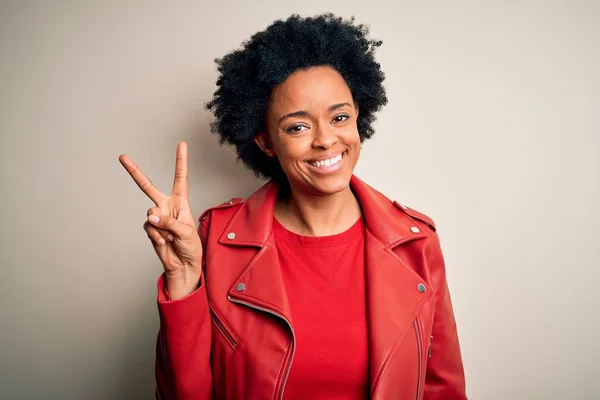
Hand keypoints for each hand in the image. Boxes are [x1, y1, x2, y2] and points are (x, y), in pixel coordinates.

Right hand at [119, 142, 201, 299]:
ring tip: (171, 237)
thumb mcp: (185, 231)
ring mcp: (156, 216)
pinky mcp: (149, 228)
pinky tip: (165, 243)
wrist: (183, 265)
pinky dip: (157, 236)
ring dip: (162, 227)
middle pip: (147, 186)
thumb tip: (150, 215)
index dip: (180, 161)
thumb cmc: (191, 246)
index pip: (180, 177)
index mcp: (181, 201)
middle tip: (122, 157)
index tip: (181, 144)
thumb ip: (168, 221)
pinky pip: (148, 227)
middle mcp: (166, 205)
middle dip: (134, 172)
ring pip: (151, 214)